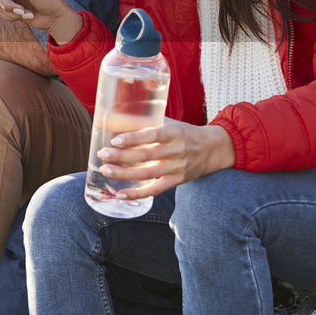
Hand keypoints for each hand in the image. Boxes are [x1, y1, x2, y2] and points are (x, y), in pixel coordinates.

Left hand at [96, 118, 235, 200]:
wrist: (213, 149)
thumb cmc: (185, 133)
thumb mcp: (171, 123)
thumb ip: (149, 123)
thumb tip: (118, 120)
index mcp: (175, 132)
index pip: (153, 135)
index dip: (133, 138)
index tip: (115, 140)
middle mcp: (177, 150)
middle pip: (146, 155)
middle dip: (122, 156)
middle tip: (103, 154)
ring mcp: (177, 168)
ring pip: (147, 174)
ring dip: (124, 174)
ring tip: (106, 170)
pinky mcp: (177, 181)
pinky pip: (155, 190)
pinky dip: (137, 194)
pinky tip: (120, 194)